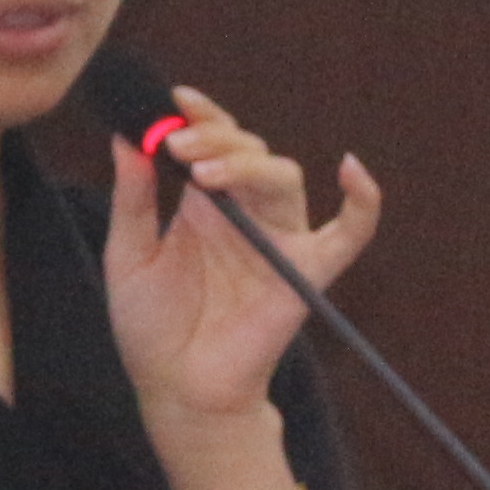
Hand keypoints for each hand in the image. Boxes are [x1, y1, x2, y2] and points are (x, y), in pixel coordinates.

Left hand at [102, 84, 383, 489]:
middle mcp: (244, 215)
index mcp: (204, 206)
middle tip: (177, 147)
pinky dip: (362, 203)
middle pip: (249, 152)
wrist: (177, 389)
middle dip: (215, 141)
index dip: (202, 116)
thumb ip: (132, 198)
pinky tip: (351, 171)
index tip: (174, 100)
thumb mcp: (129, 255)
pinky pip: (349, 234)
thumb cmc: (151, 329)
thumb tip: (127, 136)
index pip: (214, 144)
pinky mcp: (306, 273)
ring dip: (247, 164)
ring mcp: (278, 241)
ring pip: (283, 177)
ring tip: (202, 174)